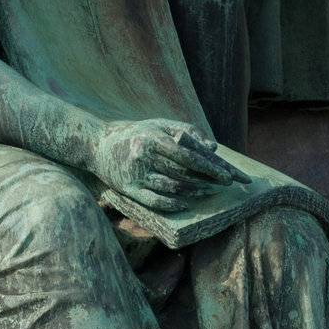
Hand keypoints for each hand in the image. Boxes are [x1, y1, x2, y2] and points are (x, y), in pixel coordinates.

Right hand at [90, 119, 248, 212]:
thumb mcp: (159, 125)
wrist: (97, 145)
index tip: (230, 176)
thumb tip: (213, 149)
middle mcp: (144, 156)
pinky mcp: (129, 190)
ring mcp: (136, 175)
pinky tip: (186, 204)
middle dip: (209, 179)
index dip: (211, 167)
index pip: (188, 155)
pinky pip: (155, 201)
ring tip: (210, 192)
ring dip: (195, 192)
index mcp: (153, 138)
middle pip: (184, 172)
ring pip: (172, 187)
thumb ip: (187, 132)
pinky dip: (173, 204)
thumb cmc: (136, 133)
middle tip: (227, 185)